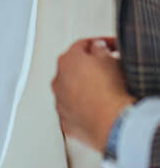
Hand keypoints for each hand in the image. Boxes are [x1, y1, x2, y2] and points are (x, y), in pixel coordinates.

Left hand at [52, 37, 135, 152]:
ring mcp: (60, 101)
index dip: (99, 44)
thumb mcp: (109, 60)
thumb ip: (100, 49)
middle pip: (73, 69)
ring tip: (105, 93)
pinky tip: (98, 111)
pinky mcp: (66, 122)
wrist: (110, 123)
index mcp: (66, 60)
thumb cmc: (109, 90)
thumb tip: (97, 48)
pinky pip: (74, 111)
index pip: (82, 46)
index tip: (110, 48)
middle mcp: (57, 79)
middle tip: (108, 71)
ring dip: (84, 90)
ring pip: (71, 91)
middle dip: (89, 68)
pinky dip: (84, 110)